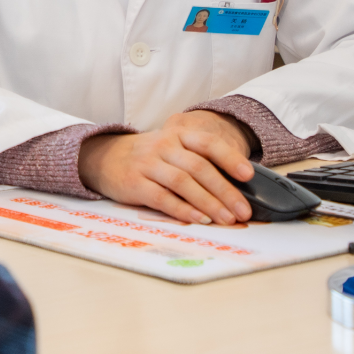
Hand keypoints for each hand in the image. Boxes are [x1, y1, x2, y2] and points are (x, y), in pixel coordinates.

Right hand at [77, 111, 255, 224]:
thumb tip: (235, 187)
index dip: (230, 158)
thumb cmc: (150, 157)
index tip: (248, 175)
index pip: (208, 143)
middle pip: (199, 167)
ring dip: (208, 203)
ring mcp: (148, 164)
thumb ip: (198, 160)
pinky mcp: (135, 184)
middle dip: (225, 191)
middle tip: (243, 211)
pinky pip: (162, 198)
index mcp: (178, 134)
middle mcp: (163, 146)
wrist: (105, 157)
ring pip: (183, 183)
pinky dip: (183, 210)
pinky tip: (199, 219)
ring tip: (226, 219)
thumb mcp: (172, 148)